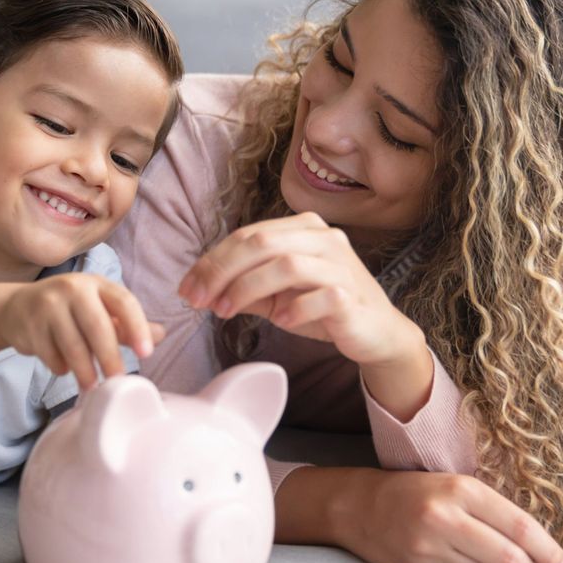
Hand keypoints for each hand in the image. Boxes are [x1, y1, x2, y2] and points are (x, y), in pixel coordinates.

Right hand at [0, 274, 164, 390]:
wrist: (17, 307)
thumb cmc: (68, 310)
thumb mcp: (98, 309)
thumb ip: (126, 324)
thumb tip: (161, 335)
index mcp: (96, 283)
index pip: (123, 302)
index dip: (138, 327)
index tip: (146, 353)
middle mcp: (72, 288)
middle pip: (97, 327)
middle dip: (110, 358)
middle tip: (117, 381)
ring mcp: (48, 305)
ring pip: (73, 345)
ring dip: (84, 371)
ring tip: (91, 386)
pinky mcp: (29, 324)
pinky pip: (50, 354)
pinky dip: (60, 367)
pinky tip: (63, 368)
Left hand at [177, 212, 416, 367]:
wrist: (376, 333)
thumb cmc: (324, 308)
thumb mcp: (277, 295)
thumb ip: (245, 288)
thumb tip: (201, 290)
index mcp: (303, 229)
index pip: (248, 235)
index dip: (212, 261)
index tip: (187, 288)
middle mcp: (324, 239)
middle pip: (261, 242)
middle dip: (221, 271)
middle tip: (198, 300)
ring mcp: (341, 264)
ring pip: (286, 264)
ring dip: (247, 289)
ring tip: (226, 312)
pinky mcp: (352, 295)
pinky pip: (319, 296)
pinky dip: (294, 309)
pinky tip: (281, 321)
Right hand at [326, 468, 562, 562]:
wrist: (359, 505)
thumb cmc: (416, 492)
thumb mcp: (455, 486)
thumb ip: (494, 512)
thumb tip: (538, 549)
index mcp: (461, 490)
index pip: (521, 528)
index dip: (549, 552)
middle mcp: (445, 518)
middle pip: (510, 561)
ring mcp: (429, 547)